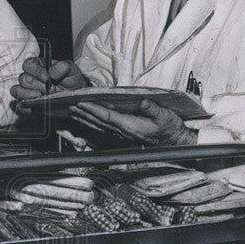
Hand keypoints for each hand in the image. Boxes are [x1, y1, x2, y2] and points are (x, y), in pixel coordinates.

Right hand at [10, 56, 88, 104]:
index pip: (28, 64)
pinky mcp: (29, 104)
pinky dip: (24, 107)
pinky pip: (19, 106)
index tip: (48, 77)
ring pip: (16, 90)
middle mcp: (32, 78)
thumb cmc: (72, 81)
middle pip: (22, 78)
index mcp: (39, 66)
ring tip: (41, 96)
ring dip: (28, 94)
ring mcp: (29, 91)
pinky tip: (34, 107)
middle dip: (36, 84)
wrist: (76, 98)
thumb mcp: (72, 70)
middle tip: (51, 89)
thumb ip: (63, 66)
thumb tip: (52, 72)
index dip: (36, 71)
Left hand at [68, 98, 197, 145]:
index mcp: (130, 126)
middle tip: (70, 106)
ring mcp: (122, 134)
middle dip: (84, 114)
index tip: (81, 103)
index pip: (107, 117)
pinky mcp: (124, 134)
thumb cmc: (169, 128)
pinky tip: (87, 120)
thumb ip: (152, 109)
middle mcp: (123, 132)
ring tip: (73, 112)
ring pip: (99, 126)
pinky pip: (104, 129)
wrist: (174, 141)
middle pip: (99, 122)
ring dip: (85, 119)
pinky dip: (93, 123)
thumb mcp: (164, 115)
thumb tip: (143, 102)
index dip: (93, 110)